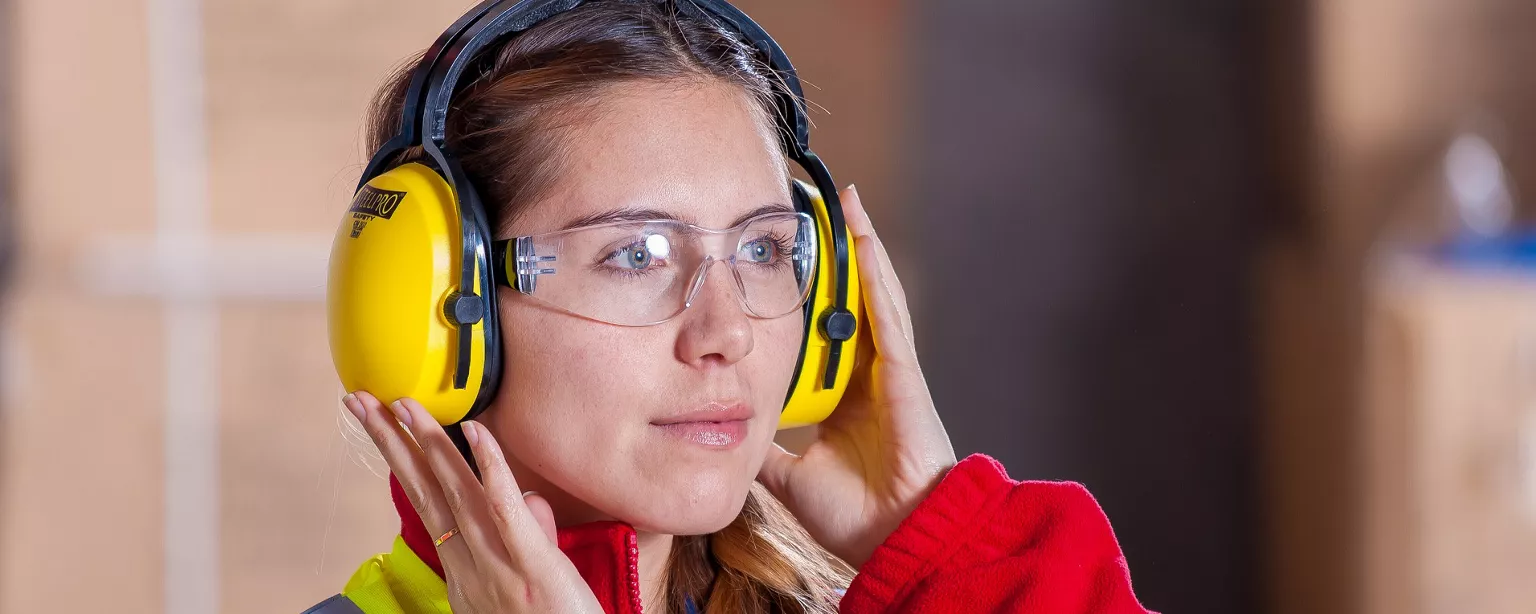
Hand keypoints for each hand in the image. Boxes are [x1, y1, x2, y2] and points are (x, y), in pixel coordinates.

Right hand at [343, 392, 603, 612]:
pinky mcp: (535, 570)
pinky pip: (508, 513)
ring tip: (402, 404)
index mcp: (465, 570)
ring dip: (427, 445)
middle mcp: (471, 567)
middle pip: (426, 492)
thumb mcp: (531, 579)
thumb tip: (528, 500)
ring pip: (456, 496)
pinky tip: (474, 433)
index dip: (401, 460)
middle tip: (361, 400)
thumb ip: (527, 534)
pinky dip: (491, 470)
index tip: (380, 423)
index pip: (427, 502)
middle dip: (391, 444)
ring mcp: (499, 568)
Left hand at [757, 185, 958, 568]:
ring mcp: (890, 370)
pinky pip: (886, 314)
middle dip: (839, 256)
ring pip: (873, 296)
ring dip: (861, 248)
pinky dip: (874, 276)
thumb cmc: (855, 515)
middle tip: (820, 209)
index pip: (826, 333)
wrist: (896, 540)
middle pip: (851, 302)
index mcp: (846, 396)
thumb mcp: (789, 473)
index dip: (813, 295)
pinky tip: (863, 240)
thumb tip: (726, 433)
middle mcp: (870, 375)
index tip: (791, 260)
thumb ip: (765, 449)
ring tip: (847, 203)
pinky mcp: (903, 373)